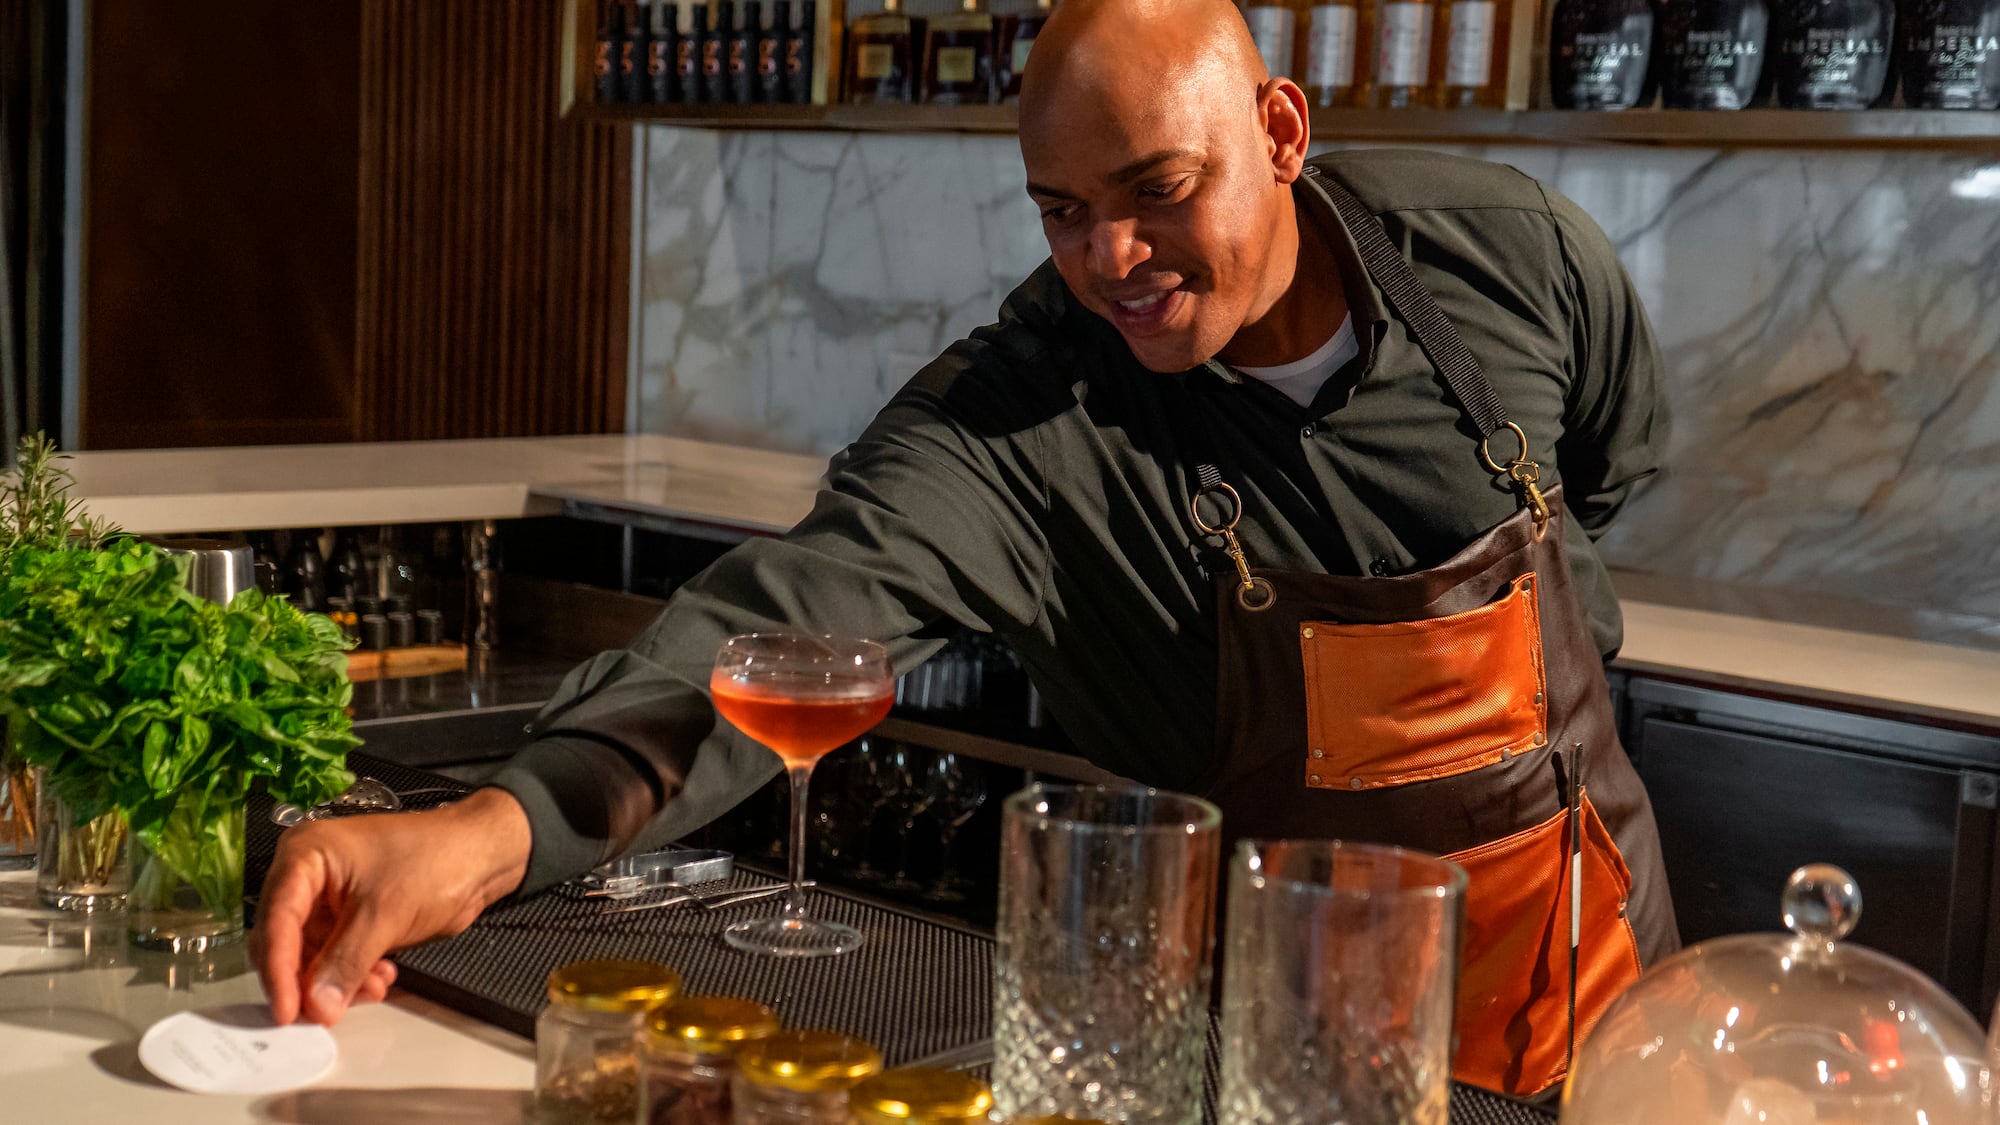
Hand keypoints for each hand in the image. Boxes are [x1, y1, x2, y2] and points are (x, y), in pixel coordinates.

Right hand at [251, 787, 531, 1025]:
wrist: (482, 855)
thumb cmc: (438, 858)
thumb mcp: (386, 913)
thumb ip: (345, 963)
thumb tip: (317, 1005)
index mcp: (305, 856)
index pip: (275, 920)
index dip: (278, 970)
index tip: (288, 1010)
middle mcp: (308, 875)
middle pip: (285, 941)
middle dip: (308, 979)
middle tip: (325, 1012)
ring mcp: (328, 897)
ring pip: (311, 955)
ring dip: (336, 980)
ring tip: (372, 988)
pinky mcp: (349, 916)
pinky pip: (335, 955)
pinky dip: (353, 973)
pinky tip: (380, 978)